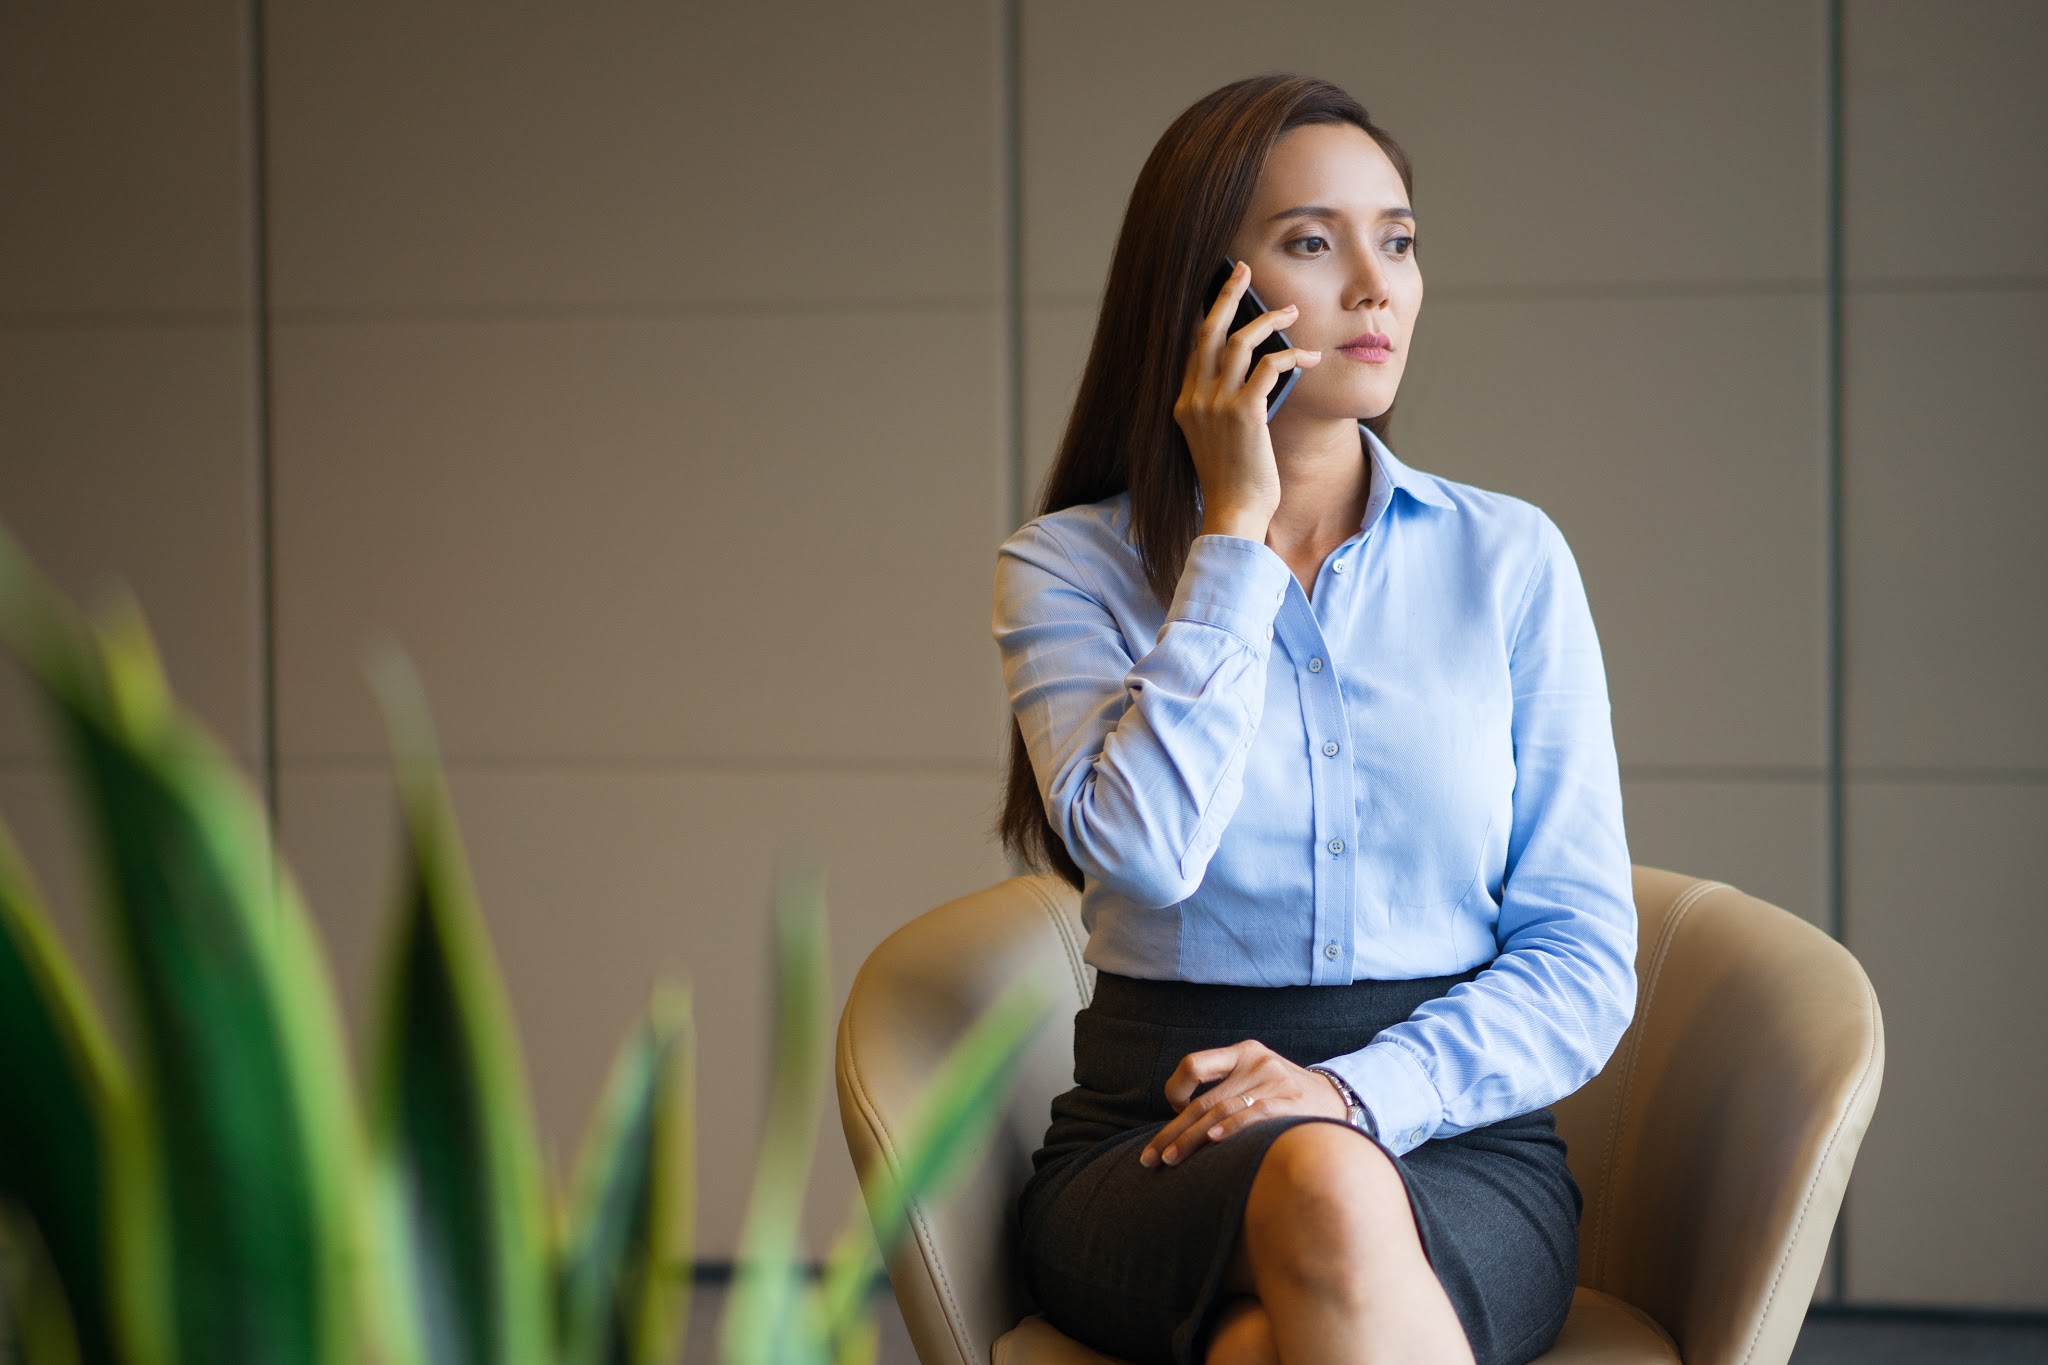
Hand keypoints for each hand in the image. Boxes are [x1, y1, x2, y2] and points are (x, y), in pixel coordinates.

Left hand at [1138, 1040, 1348, 1167]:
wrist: (1339, 1099)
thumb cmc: (1288, 1097)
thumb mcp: (1258, 1079)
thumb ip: (1226, 1092)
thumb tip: (1184, 1125)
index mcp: (1243, 1052)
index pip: (1193, 1065)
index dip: (1176, 1090)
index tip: (1173, 1114)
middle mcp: (1256, 1062)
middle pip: (1203, 1100)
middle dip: (1173, 1131)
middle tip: (1150, 1158)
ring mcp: (1273, 1081)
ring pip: (1220, 1111)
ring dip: (1192, 1139)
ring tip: (1170, 1159)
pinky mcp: (1289, 1102)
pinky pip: (1252, 1115)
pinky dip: (1231, 1129)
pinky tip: (1213, 1141)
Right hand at [1171, 261, 1322, 542]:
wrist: (1234, 512)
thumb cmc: (1234, 481)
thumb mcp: (1219, 438)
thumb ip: (1226, 406)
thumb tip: (1257, 373)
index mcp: (1185, 402)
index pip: (1195, 345)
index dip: (1209, 313)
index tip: (1224, 291)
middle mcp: (1194, 398)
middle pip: (1208, 330)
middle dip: (1227, 294)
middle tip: (1243, 269)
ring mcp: (1216, 405)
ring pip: (1240, 341)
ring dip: (1269, 320)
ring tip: (1293, 312)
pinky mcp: (1243, 414)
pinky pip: (1268, 367)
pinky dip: (1292, 357)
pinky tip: (1310, 357)